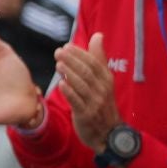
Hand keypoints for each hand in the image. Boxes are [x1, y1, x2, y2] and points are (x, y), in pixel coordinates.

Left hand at [56, 32, 121, 152]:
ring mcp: (95, 103)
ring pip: (82, 86)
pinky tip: (61, 84)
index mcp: (107, 80)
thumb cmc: (101, 102)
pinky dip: (70, 93)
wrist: (108, 132)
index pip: (94, 63)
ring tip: (58, 65)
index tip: (67, 46)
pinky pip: (78, 102)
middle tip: (58, 52)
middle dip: (73, 61)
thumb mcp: (103, 80)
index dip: (81, 54)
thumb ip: (98, 58)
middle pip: (87, 72)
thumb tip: (98, 35)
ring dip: (70, 74)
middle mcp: (103, 90)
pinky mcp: (86, 115)